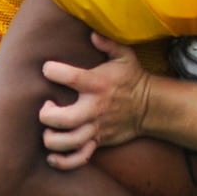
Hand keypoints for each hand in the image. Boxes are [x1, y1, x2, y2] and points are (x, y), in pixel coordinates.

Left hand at [39, 32, 151, 168]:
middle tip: (47, 106)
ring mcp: (96, 128)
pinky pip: (79, 158)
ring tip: (49, 128)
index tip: (48, 69)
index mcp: (97, 83)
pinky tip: (52, 155)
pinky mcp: (98, 142)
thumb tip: (92, 34)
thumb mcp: (125, 55)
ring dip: (51, 138)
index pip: (68, 77)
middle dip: (46, 114)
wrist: (150, 107)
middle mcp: (94, 108)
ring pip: (67, 142)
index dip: (52, 71)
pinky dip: (63, 161)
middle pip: (62, 119)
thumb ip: (108, 43)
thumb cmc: (132, 78)